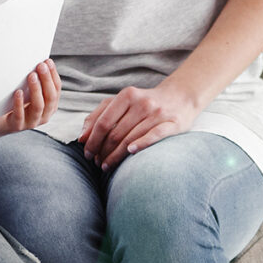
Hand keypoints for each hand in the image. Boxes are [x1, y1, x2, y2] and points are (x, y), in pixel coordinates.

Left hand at [0, 60, 60, 139]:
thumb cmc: (15, 103)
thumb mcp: (27, 92)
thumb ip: (34, 81)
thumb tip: (37, 61)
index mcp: (50, 106)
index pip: (56, 90)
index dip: (53, 75)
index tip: (47, 61)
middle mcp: (44, 115)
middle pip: (50, 97)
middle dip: (46, 80)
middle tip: (40, 66)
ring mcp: (31, 122)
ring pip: (38, 106)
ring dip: (36, 89)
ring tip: (31, 75)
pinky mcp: (17, 126)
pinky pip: (20, 115)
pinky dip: (20, 103)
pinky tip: (18, 92)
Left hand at [78, 80, 199, 170]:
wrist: (180, 97)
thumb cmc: (144, 103)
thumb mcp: (121, 103)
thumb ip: (99, 116)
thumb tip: (82, 138)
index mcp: (127, 95)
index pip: (103, 122)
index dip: (93, 140)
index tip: (87, 153)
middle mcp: (142, 103)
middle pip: (115, 133)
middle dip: (102, 151)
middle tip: (96, 163)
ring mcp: (158, 113)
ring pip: (131, 138)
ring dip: (116, 156)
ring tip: (107, 166)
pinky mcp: (173, 123)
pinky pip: (154, 136)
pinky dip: (141, 145)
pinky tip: (130, 153)